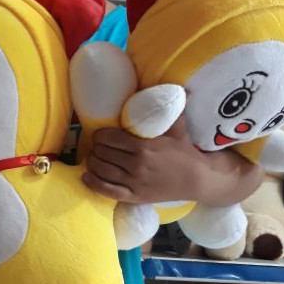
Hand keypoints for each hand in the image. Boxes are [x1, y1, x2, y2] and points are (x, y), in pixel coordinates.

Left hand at [82, 115, 262, 205]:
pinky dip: (93, 184)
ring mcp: (134, 182)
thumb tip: (182, 86)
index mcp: (143, 146)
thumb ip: (175, 107)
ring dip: (93, 163)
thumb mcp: (178, 127)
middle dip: (96, 148)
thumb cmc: (184, 152)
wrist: (197, 179)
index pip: (108, 138)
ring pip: (101, 170)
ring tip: (93, 158)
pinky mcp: (134, 196)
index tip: (101, 135)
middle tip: (97, 146)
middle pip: (102, 153)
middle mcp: (136, 164)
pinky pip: (107, 191)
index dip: (100, 135)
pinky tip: (86, 177)